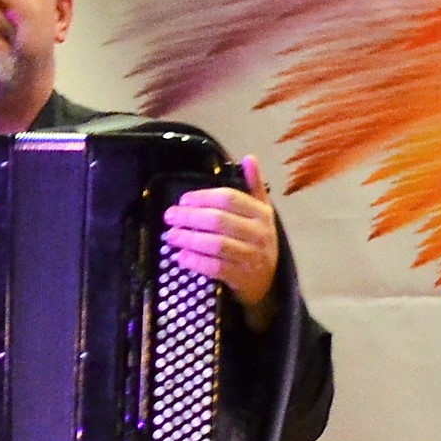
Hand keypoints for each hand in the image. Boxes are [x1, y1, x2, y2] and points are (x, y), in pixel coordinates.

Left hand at [165, 156, 282, 323]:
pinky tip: (181, 257)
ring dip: (189, 239)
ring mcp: (252, 257)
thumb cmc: (258, 241)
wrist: (270, 282)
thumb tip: (250, 158)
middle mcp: (259, 233)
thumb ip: (254, 185)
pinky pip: (216, 267)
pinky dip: (196, 262)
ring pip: (216, 244)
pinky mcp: (243, 278)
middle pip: (219, 220)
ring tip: (172, 236)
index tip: (184, 199)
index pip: (229, 199)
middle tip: (170, 216)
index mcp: (261, 213)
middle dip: (190, 217)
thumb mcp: (261, 212)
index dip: (203, 197)